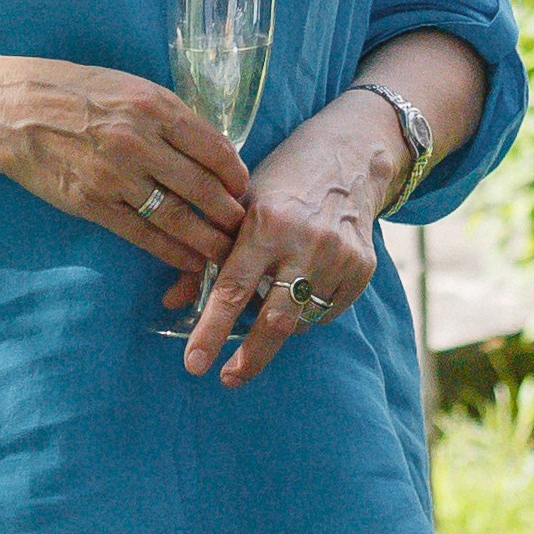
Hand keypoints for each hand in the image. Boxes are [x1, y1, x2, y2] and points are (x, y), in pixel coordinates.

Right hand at [0, 60, 246, 276]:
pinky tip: (189, 261)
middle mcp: (140, 142)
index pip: (214, 148)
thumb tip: (210, 148)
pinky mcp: (92, 203)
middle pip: (202, 187)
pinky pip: (142, 233)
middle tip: (245, 231)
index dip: (237, 175)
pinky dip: (170, 251)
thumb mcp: (131, 88)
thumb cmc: (76, 93)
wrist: (13, 109)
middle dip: (230, 214)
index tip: (245, 190)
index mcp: (155, 108)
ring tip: (226, 254)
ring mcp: (116, 176)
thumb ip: (170, 116)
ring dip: (207, 240)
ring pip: (176, 216)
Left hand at [183, 92, 402, 384]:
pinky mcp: (363, 269)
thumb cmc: (282, 181)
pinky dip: (306, 314)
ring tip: (264, 315)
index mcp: (266, 223)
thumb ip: (209, 256)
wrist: (350, 157)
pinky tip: (298, 291)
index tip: (195, 363)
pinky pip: (326, 312)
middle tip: (228, 377)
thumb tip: (171, 302)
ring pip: (301, 320)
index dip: (211, 330)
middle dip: (250, 356)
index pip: (233, 288)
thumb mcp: (240, 207)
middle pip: (275, 319)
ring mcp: (340, 257)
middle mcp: (307, 242)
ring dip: (276, 329)